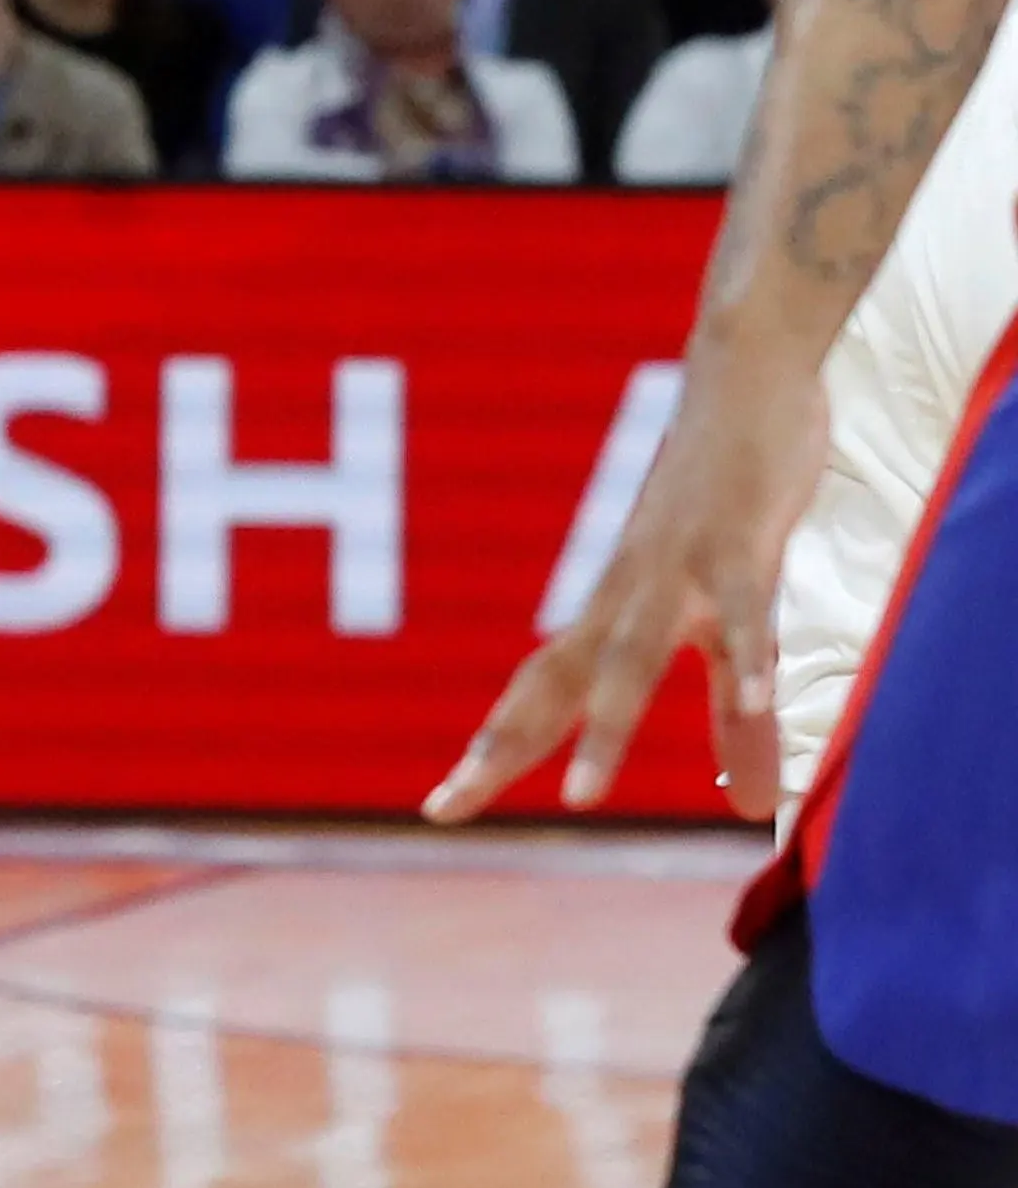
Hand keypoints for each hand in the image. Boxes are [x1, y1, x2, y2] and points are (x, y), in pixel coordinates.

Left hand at [429, 337, 824, 821]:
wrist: (743, 376)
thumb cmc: (726, 500)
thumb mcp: (730, 621)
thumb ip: (736, 719)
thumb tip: (748, 806)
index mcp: (612, 612)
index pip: (536, 693)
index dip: (490, 748)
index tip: (437, 810)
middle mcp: (626, 595)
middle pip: (554, 684)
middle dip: (502, 748)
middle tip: (446, 808)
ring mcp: (678, 568)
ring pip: (634, 657)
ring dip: (608, 729)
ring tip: (580, 802)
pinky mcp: (740, 539)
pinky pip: (742, 606)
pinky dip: (745, 653)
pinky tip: (751, 700)